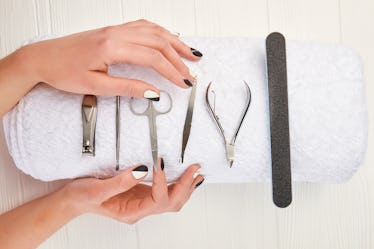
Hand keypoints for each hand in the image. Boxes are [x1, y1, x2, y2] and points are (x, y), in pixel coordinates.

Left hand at [19, 19, 201, 99]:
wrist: (42, 58)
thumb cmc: (63, 70)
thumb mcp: (95, 86)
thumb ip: (127, 88)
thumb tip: (152, 93)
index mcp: (113, 47)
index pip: (153, 58)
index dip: (172, 71)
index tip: (183, 83)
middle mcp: (117, 33)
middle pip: (158, 41)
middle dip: (179, 57)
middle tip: (192, 72)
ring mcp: (115, 29)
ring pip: (153, 30)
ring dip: (174, 41)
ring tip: (189, 52)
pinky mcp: (113, 30)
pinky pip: (142, 26)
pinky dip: (160, 32)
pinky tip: (167, 38)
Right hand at [61, 159, 203, 223]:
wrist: (72, 200)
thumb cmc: (82, 198)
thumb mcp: (98, 190)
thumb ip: (120, 182)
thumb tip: (142, 170)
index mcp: (131, 211)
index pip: (156, 200)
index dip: (163, 182)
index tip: (161, 164)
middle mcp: (140, 208)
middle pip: (171, 203)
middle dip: (185, 186)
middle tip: (194, 169)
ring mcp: (142, 201)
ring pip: (172, 200)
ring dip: (186, 186)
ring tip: (196, 173)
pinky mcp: (141, 192)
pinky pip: (165, 191)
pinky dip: (177, 184)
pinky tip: (184, 177)